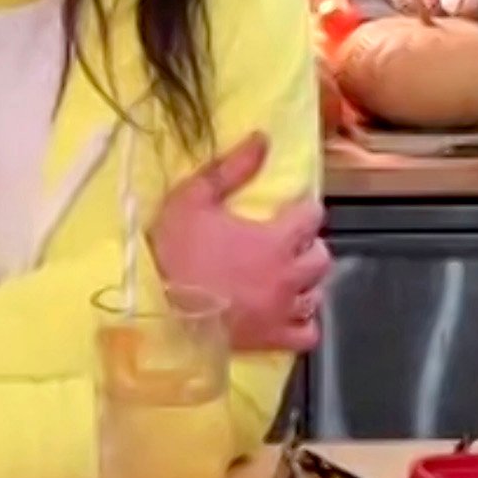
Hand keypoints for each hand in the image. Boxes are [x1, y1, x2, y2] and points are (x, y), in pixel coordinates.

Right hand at [147, 131, 330, 351]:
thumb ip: (232, 168)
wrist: (155, 306)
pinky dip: (303, 322)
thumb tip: (264, 138)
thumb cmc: (175, 250)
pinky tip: (286, 313)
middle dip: (309, 246)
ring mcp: (283, 310)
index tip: (290, 210)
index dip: (304, 210)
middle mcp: (289, 275)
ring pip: (317, 294)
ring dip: (306, 282)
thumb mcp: (195, 198)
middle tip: (287, 244)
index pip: (314, 216)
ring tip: (285, 277)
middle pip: (322, 256)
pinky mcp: (274, 339)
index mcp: (277, 239)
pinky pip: (308, 333)